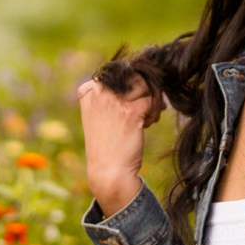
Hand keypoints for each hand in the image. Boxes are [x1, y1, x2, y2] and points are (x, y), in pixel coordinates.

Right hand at [76, 76, 163, 215]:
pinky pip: (153, 100)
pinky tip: (148, 123)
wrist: (108, 171)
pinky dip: (155, 110)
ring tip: (148, 116)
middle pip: (134, 77)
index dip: (130, 86)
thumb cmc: (107, 144)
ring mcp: (114, 100)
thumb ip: (114, 95)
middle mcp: (99, 92)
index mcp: (89, 90)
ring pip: (146, 86)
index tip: (129, 103)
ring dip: (152, 99)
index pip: (118, 73)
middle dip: (144, 91)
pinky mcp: (130, 111)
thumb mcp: (101, 115)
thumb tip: (146, 79)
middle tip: (146, 108)